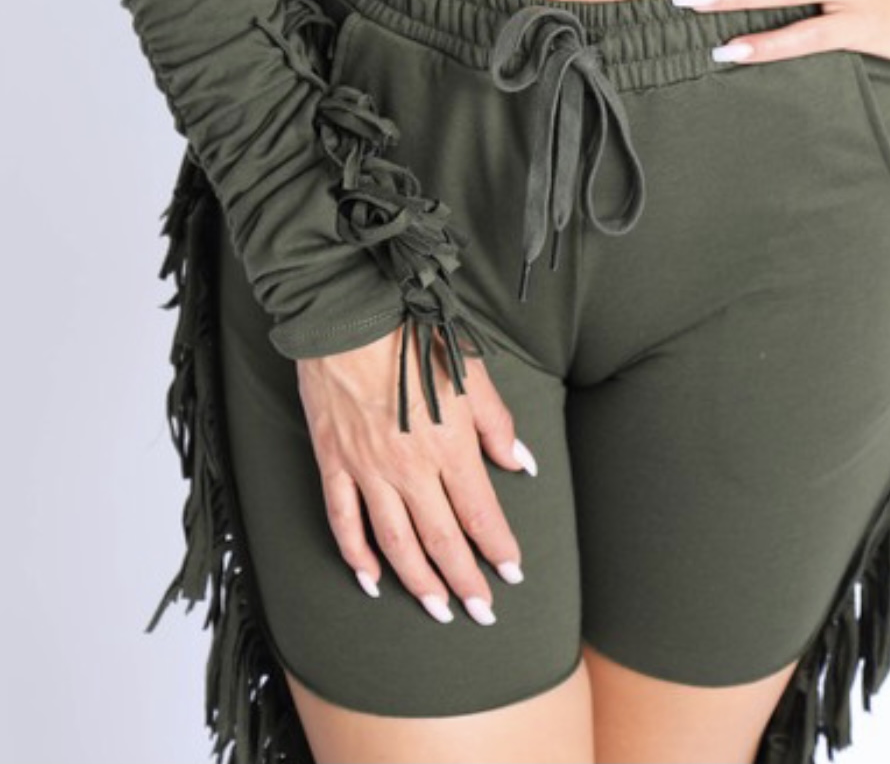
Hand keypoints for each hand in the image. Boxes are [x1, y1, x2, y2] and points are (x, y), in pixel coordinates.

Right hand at [295, 322, 535, 624]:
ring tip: (436, 609)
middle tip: (481, 612)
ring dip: (418, 581)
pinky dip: (356, 555)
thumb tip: (520, 463)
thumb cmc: (411, 335)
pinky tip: (370, 578)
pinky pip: (343, 520)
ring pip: (395, 541)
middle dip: (464, 581)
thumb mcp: (469, 371)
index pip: (480, 513)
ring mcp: (366, 468)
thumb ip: (496, 423)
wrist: (347, 314)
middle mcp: (409, 466)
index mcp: (448, 443)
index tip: (512, 574)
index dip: (498, 548)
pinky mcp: (332, 461)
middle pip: (441, 538)